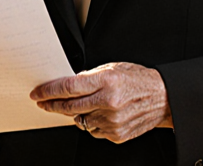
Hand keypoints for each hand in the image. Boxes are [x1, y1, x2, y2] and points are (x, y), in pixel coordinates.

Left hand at [31, 62, 172, 142]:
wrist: (163, 98)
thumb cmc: (139, 81)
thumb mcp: (113, 69)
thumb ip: (90, 77)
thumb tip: (68, 85)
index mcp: (107, 81)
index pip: (69, 88)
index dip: (49, 91)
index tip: (39, 93)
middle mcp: (108, 102)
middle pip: (69, 107)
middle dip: (53, 104)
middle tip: (43, 102)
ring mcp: (112, 121)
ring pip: (80, 120)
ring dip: (76, 113)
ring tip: (87, 104)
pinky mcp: (116, 134)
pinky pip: (93, 130)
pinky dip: (92, 122)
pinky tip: (101, 114)